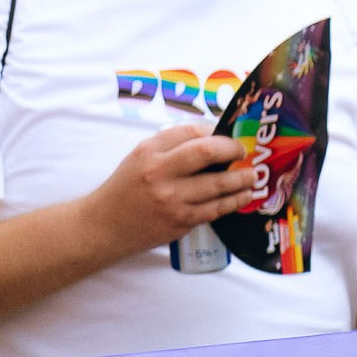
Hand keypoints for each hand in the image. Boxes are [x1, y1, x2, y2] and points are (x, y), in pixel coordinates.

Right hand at [81, 123, 250, 256]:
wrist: (104, 226)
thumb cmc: (126, 189)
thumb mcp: (140, 158)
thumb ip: (170, 146)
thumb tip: (211, 136)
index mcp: (148, 152)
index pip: (190, 132)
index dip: (215, 131)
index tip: (227, 135)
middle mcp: (159, 172)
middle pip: (206, 152)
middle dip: (233, 149)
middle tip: (244, 151)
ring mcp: (172, 199)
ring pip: (218, 184)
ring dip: (242, 179)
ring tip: (252, 176)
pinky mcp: (181, 220)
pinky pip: (216, 209)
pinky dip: (234, 201)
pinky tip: (244, 196)